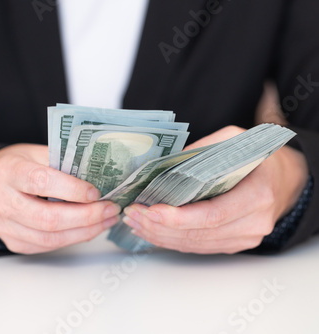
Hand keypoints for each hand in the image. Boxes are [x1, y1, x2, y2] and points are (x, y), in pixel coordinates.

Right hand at [0, 144, 120, 253]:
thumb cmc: (17, 165)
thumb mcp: (36, 153)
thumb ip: (63, 165)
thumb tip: (99, 180)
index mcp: (7, 172)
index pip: (42, 183)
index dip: (72, 190)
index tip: (97, 193)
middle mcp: (0, 201)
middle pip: (48, 218)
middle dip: (86, 217)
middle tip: (110, 210)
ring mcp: (4, 226)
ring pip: (49, 238)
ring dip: (84, 232)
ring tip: (106, 221)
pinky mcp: (11, 242)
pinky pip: (46, 246)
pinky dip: (71, 239)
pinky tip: (88, 229)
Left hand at [122, 126, 308, 253]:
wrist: (283, 180)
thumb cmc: (257, 158)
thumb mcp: (233, 140)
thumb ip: (200, 151)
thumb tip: (160, 166)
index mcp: (257, 195)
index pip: (213, 215)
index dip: (178, 217)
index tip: (150, 210)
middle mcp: (253, 222)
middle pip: (198, 233)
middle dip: (159, 226)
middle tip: (132, 214)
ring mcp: (245, 237)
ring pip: (194, 244)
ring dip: (160, 235)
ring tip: (134, 221)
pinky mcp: (234, 244)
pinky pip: (198, 247)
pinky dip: (171, 240)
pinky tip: (151, 230)